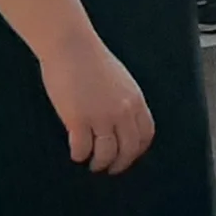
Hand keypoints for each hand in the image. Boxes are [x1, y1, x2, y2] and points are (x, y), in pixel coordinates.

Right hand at [38, 33, 153, 173]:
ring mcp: (101, 116)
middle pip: (128, 149)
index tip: (129, 155)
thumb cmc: (91, 59)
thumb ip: (124, 100)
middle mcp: (122, 111)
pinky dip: (79, 155)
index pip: (145, 134)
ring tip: (92, 164)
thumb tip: (121, 121)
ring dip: (99, 163)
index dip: (137, 150)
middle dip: (120, 163)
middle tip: (110, 169)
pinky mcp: (78, 119)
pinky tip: (76, 154)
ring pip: (106, 153)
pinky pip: (82, 148)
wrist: (70, 46)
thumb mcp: (120, 80)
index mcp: (135, 100)